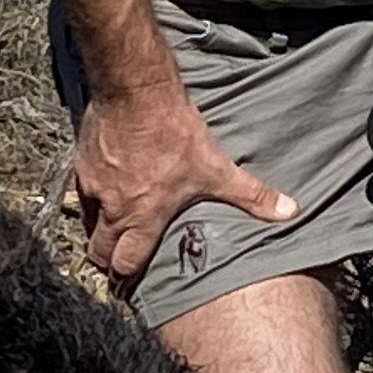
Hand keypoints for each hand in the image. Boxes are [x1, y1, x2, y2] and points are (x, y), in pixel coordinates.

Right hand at [71, 83, 296, 286]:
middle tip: (117, 263)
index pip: (127, 263)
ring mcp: (94, 186)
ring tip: (113, 228)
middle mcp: (114, 207)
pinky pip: (82, 190)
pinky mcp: (83, 163)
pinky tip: (109, 186)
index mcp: (144, 216)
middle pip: (99, 252)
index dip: (128, 276)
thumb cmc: (174, 132)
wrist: (135, 91)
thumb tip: (290, 212)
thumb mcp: (217, 167)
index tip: (131, 281)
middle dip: (107, 261)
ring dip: (100, 229)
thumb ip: (251, 194)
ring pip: (88, 222)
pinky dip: (93, 195)